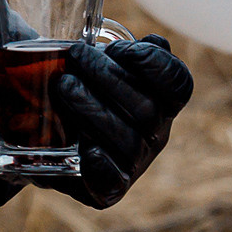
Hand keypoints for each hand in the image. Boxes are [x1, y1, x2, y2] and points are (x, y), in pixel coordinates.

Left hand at [36, 36, 194, 208]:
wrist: (53, 140)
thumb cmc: (86, 93)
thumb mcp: (107, 68)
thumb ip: (128, 53)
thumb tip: (153, 41)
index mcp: (163, 102)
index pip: (179, 84)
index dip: (155, 63)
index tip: (118, 48)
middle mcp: (156, 134)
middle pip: (148, 109)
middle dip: (109, 76)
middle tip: (76, 55)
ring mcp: (135, 163)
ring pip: (128, 141)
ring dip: (94, 109)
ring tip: (64, 85)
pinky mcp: (109, 190)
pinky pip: (113, 183)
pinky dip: (101, 165)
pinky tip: (84, 147)